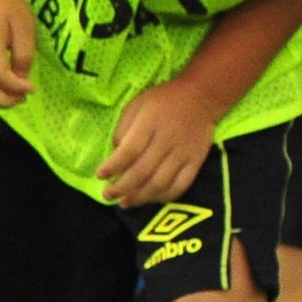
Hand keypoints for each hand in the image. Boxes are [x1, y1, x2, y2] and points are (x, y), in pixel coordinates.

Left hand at [99, 79, 218, 206]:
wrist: (202, 98)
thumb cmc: (162, 101)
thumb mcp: (136, 105)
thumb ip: (123, 129)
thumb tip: (115, 155)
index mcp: (149, 124)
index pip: (129, 151)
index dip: (113, 166)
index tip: (99, 175)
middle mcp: (167, 141)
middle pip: (142, 172)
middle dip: (122, 188)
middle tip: (108, 195)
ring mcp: (183, 154)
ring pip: (160, 183)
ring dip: (140, 197)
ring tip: (125, 203)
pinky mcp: (196, 162)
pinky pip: (180, 186)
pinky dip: (164, 197)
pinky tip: (150, 199)